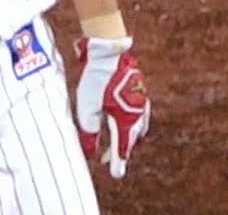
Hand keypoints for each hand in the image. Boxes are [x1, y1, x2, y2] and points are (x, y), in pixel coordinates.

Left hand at [74, 36, 150, 178]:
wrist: (109, 52)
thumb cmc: (97, 79)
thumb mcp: (87, 108)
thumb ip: (90, 131)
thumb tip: (91, 151)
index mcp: (127, 121)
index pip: (123, 148)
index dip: (118, 162)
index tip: (116, 174)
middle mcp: (137, 114)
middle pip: (130, 140)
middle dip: (120, 151)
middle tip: (108, 161)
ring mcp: (140, 102)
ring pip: (136, 128)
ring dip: (126, 138)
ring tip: (116, 145)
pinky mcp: (138, 92)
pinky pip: (137, 116)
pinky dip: (130, 125)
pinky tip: (125, 123)